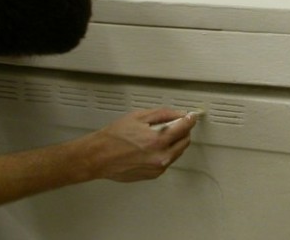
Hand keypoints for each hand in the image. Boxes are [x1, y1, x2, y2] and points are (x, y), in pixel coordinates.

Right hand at [83, 108, 197, 181]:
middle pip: (184, 142)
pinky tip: (151, 147)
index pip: (184, 128)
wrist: (98, 156)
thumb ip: (162, 114)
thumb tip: (179, 114)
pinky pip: (167, 161)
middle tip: (175, 124)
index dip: (190, 120)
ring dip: (174, 143)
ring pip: (177, 152)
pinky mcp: (153, 175)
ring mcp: (158, 168)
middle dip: (183, 131)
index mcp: (158, 140)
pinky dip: (164, 153)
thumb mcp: (138, 117)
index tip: (191, 116)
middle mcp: (161, 157)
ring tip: (158, 136)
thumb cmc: (114, 136)